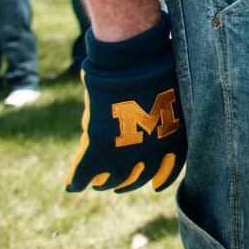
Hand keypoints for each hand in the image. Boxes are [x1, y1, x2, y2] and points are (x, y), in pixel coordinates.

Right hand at [66, 13, 186, 192]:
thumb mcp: (169, 95)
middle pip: (139, 177)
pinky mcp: (100, 149)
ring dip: (103, 183)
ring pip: (112, 180)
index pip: (171, 167)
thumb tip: (152, 117)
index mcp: (174, 136)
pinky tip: (73, 185)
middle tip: (116, 183)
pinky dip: (78, 181)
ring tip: (97, 182)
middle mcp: (154, 151)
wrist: (135, 63)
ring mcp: (127, 153)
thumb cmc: (155, 67)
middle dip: (127, 182)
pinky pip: (86, 173)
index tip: (155, 186)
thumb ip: (161, 114)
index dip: (162, 178)